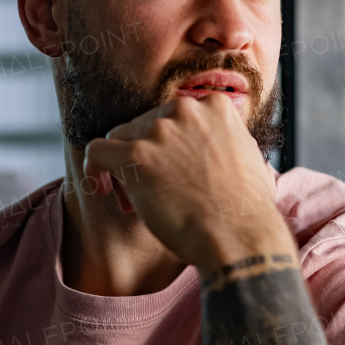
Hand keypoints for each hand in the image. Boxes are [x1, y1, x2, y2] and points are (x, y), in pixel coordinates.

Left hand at [80, 93, 295, 269]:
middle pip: (146, 125)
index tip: (170, 167)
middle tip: (155, 190)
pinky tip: (102, 189)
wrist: (239, 238)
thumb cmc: (247, 209)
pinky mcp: (137, 155)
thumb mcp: (250, 156)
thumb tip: (216, 144)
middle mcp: (186, 110)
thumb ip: (226, 140)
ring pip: (121, 137)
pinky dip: (95, 169)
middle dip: (148, 156)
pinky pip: (98, 151)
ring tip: (134, 199)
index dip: (170, 144)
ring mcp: (160, 131)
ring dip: (125, 166)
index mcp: (215, 106)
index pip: (175, 116)